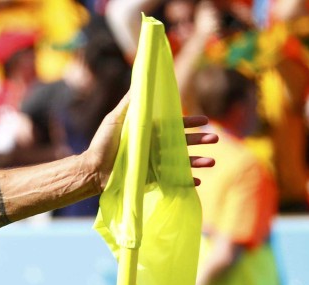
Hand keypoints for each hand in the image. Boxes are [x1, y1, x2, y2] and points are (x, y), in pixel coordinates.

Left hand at [86, 93, 217, 189]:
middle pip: (183, 143)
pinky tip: (197, 180)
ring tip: (211, 162)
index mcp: (151, 131)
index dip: (191, 123)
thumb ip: (130, 103)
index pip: (175, 126)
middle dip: (200, 141)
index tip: (205, 121)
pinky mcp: (151, 179)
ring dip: (198, 161)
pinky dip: (185, 180)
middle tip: (215, 139)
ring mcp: (155, 163)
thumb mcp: (116, 118)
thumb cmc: (102, 143)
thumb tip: (140, 80)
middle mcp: (156, 146)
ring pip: (182, 161)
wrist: (92, 169)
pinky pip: (172, 180)